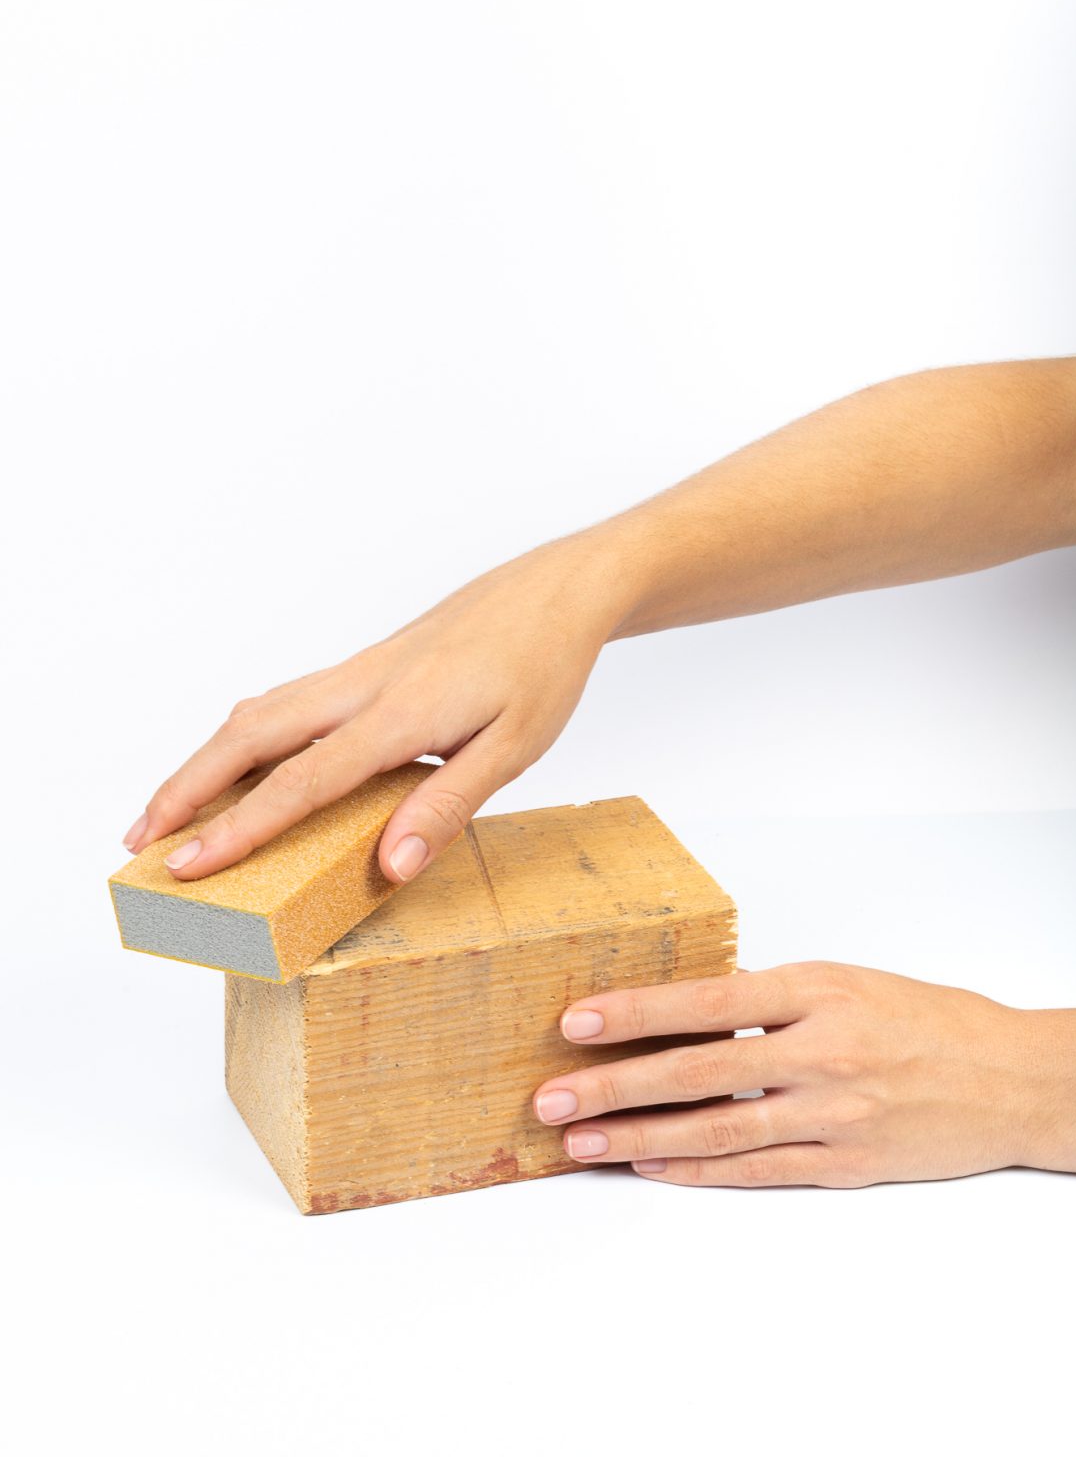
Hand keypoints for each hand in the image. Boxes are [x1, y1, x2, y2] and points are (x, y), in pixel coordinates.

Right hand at [122, 535, 627, 881]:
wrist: (555, 591)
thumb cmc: (541, 668)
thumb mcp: (514, 749)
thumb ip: (447, 805)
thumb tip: (390, 866)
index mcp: (399, 716)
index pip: (300, 782)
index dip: (238, 829)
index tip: (186, 865)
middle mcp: (362, 687)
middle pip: (249, 736)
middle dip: (186, 787)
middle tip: (140, 839)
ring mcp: (358, 672)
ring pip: (258, 713)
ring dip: (206, 760)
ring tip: (170, 810)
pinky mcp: (365, 667)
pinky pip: (285, 703)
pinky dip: (243, 737)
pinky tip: (239, 765)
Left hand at [533, 962, 1075, 1185]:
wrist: (1011, 1079)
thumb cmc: (926, 1020)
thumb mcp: (846, 983)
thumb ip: (771, 998)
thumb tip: (684, 1014)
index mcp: (817, 992)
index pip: (705, 1000)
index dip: (635, 1013)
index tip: (575, 1021)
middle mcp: (821, 1052)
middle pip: (697, 1070)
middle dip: (614, 1085)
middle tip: (550, 1097)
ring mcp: (834, 1115)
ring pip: (717, 1130)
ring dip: (640, 1137)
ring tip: (581, 1142)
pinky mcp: (847, 1165)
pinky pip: (758, 1170)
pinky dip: (698, 1170)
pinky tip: (652, 1166)